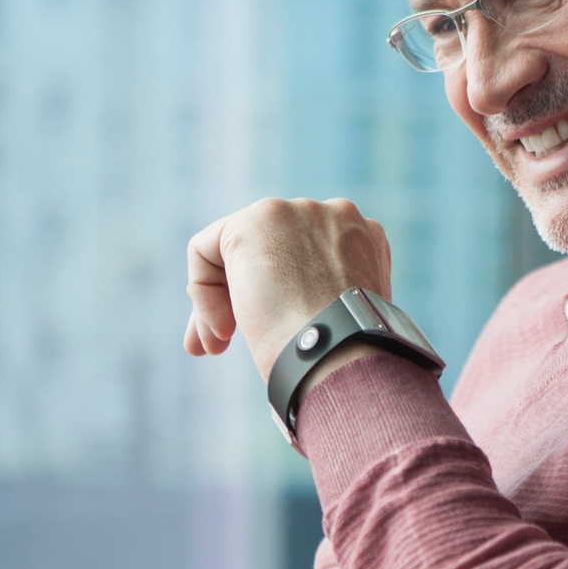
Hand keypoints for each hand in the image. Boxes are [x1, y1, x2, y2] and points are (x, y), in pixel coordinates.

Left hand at [184, 198, 391, 380]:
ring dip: (220, 302)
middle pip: (267, 252)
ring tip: (218, 345)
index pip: (305, 258)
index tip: (265, 335)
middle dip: (239, 299)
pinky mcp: (254, 222)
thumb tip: (275, 313)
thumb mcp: (339, 319)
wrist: (341, 354)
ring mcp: (295, 213)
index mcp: (364, 239)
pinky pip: (204, 251)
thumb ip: (317, 295)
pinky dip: (204, 294)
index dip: (278, 297)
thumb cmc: (344, 355)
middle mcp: (335, 216)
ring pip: (234, 252)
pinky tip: (223, 330)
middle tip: (220, 344)